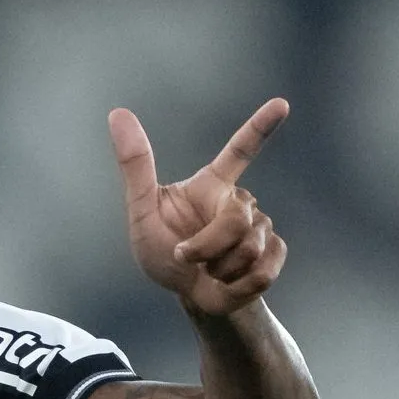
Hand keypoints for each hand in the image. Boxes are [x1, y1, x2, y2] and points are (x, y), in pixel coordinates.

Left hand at [108, 99, 289, 315]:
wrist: (186, 295)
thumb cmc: (161, 252)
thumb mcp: (140, 211)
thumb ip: (135, 165)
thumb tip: (117, 113)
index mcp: (212, 185)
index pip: (240, 151)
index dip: (260, 127)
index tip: (281, 104)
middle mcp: (240, 201)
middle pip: (238, 220)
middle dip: (208, 247)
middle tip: (185, 257)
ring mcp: (260, 228)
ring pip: (249, 249)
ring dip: (218, 270)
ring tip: (208, 271)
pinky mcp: (273, 255)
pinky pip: (263, 272)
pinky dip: (237, 287)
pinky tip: (228, 284)